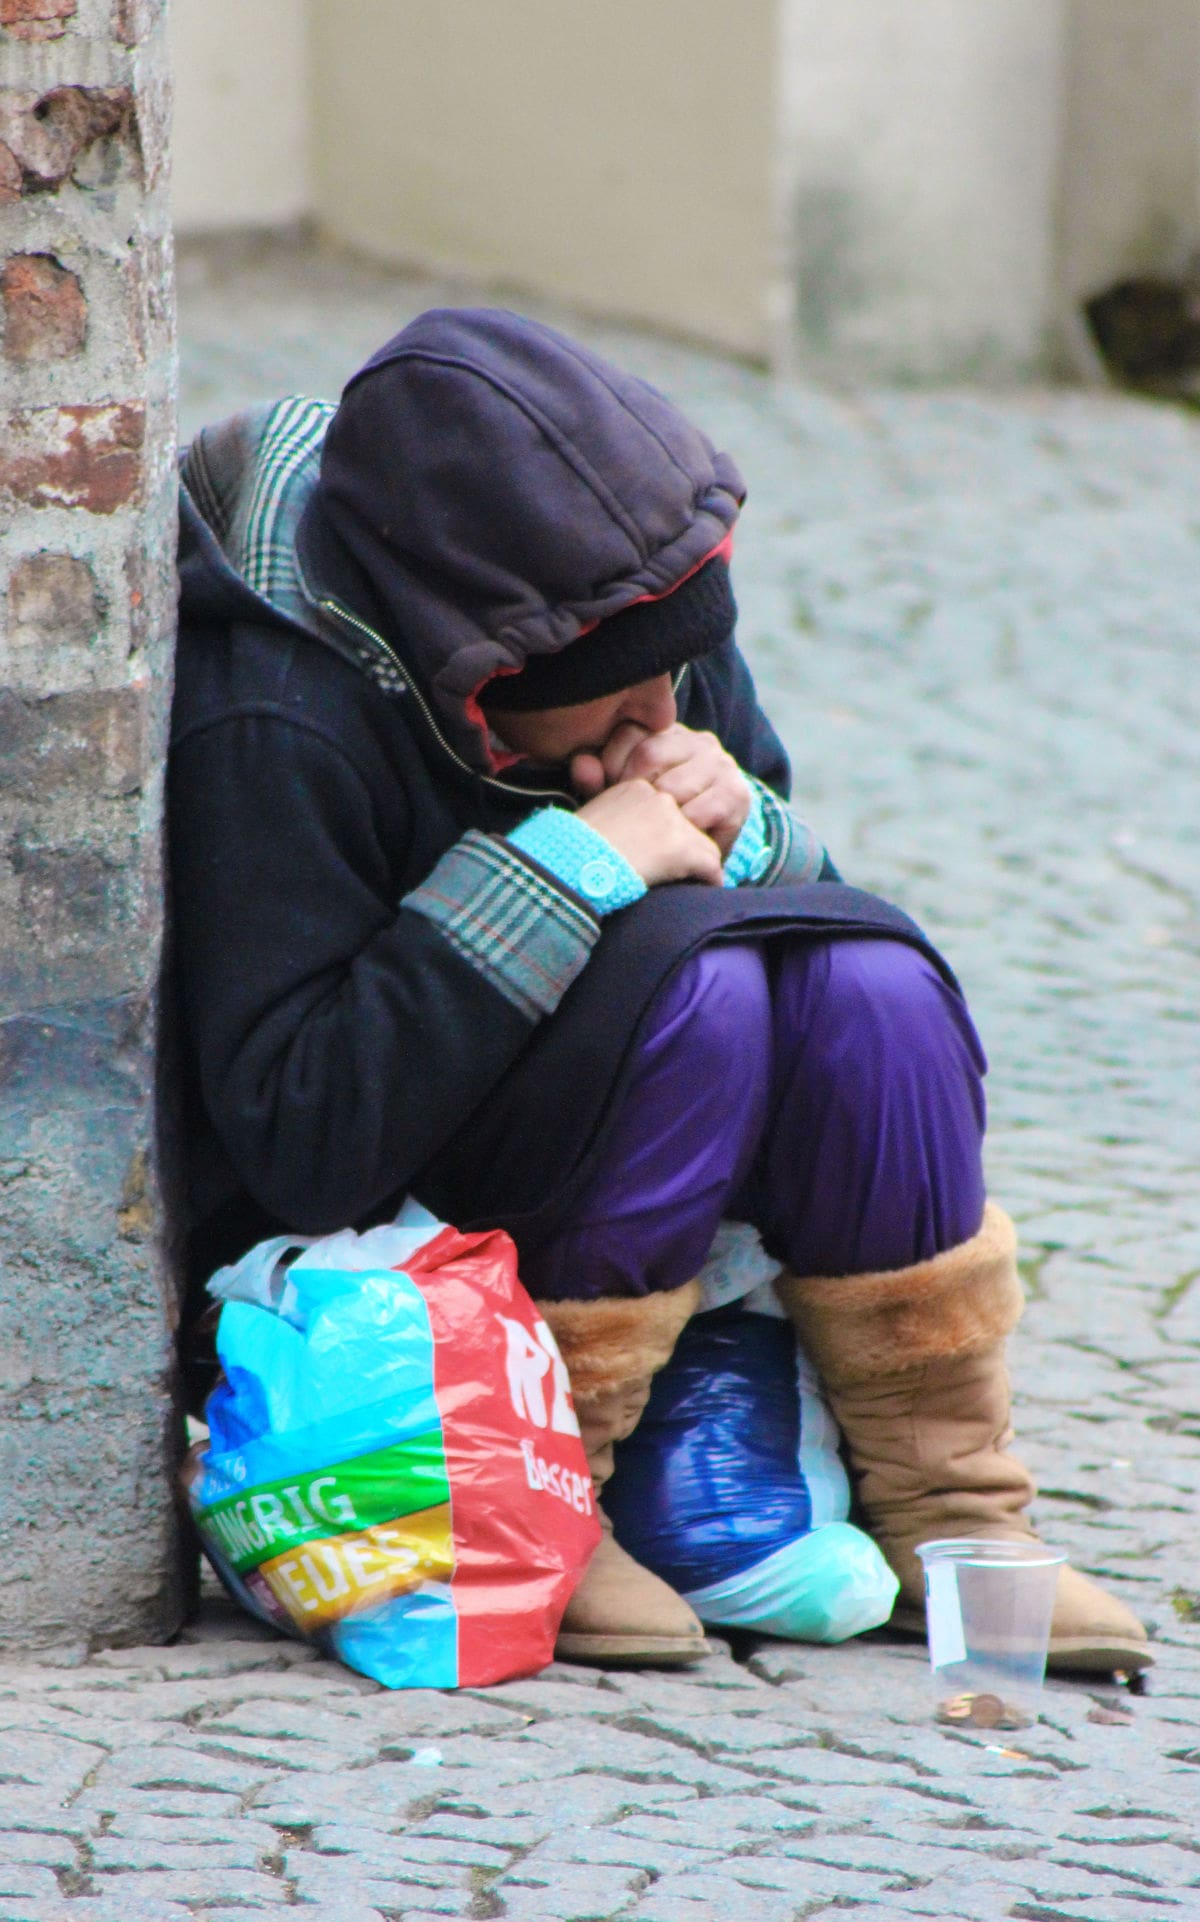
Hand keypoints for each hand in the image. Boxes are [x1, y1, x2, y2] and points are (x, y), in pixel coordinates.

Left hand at [572, 722, 750, 857]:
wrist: (704, 852)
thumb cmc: (655, 820)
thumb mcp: (622, 796)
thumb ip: (596, 779)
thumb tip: (581, 765)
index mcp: (666, 733)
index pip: (629, 732)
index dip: (610, 765)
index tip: (607, 791)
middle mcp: (697, 741)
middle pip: (649, 754)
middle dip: (632, 792)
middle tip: (628, 817)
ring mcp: (720, 764)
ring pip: (674, 785)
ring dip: (657, 815)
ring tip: (652, 832)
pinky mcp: (736, 793)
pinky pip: (700, 810)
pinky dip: (682, 829)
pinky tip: (676, 840)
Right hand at [575, 780, 723, 887]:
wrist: (572, 864)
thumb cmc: (570, 850)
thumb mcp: (590, 820)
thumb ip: (612, 817)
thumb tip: (620, 831)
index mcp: (635, 789)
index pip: (666, 808)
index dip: (665, 832)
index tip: (657, 852)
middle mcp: (659, 798)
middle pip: (689, 823)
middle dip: (684, 845)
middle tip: (677, 868)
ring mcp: (675, 822)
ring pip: (704, 845)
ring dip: (697, 864)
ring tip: (689, 881)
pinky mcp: (685, 847)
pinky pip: (712, 866)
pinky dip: (709, 880)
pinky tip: (702, 889)